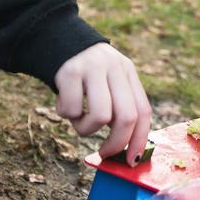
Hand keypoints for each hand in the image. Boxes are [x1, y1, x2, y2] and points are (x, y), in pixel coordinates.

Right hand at [54, 42, 151, 165]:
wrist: (55, 38)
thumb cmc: (85, 73)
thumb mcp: (108, 80)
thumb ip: (118, 105)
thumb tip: (127, 150)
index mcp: (128, 72)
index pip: (143, 111)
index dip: (140, 140)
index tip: (131, 161)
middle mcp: (115, 67)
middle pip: (127, 117)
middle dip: (116, 144)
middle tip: (103, 153)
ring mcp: (93, 67)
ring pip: (100, 117)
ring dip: (85, 129)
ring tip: (77, 118)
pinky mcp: (70, 71)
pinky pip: (71, 110)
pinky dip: (64, 114)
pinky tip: (62, 101)